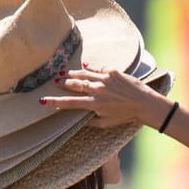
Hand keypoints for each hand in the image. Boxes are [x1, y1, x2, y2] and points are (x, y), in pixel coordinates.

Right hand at [46, 66, 168, 127]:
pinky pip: (96, 68)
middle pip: (74, 84)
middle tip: (55, 82)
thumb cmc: (127, 116)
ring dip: (72, 74)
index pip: (70, 103)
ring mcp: (105, 79)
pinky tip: (83, 65)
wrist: (145, 104)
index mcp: (94, 104)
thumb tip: (80, 118)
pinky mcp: (113, 71)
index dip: (54, 102)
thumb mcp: (107, 123)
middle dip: (62, 83)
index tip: (43, 101)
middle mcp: (97, 90)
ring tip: (64, 73)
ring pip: (83, 74)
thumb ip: (91, 120)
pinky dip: (89, 67)